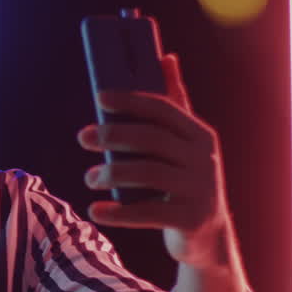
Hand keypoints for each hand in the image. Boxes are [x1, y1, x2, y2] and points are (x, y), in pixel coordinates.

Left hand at [75, 53, 232, 268]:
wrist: (208, 235)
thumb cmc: (184, 180)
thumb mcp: (183, 143)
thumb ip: (174, 103)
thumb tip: (166, 56)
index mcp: (200, 135)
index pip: (164, 109)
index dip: (131, 101)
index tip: (99, 98)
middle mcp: (204, 159)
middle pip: (153, 139)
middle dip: (113, 135)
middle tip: (82, 137)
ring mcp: (200, 189)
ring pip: (149, 173)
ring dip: (112, 172)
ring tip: (89, 177)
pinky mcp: (190, 219)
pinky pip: (148, 213)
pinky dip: (119, 213)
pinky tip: (95, 211)